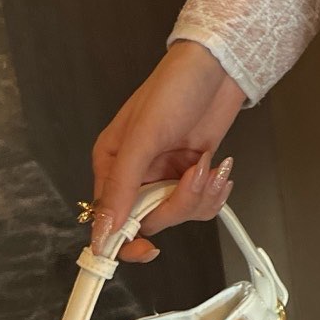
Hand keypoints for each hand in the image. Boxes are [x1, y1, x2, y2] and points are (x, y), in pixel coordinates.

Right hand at [88, 40, 247, 262]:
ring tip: (207, 164)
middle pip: (150, 220)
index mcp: (112, 165)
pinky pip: (202, 204)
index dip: (122, 241)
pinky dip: (214, 191)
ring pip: (179, 214)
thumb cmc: (173, 89)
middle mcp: (137, 174)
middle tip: (192, 178)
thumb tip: (102, 232)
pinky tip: (218, 166)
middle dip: (177, 204)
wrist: (218, 69)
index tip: (146, 250)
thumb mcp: (142, 138)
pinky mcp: (193, 174)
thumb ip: (121, 187)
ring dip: (200, 195)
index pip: (108, 218)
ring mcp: (166, 175)